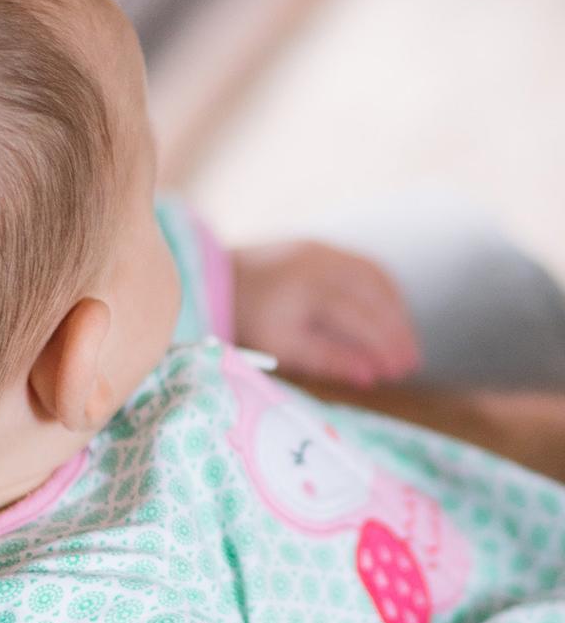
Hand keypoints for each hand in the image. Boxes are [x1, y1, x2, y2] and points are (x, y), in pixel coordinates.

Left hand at [232, 240, 420, 387]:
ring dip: (395, 311)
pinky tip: (390, 315)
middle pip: (372, 297)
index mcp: (303, 291)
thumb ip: (326, 359)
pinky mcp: (319, 245)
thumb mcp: (279, 347)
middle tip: (410, 363)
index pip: (357, 319)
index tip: (398, 372)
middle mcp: (316, 264)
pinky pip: (364, 266)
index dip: (381, 347)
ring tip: (404, 343)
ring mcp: (320, 250)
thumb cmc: (244, 320)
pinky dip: (383, 291)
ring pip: (374, 278)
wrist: (211, 279)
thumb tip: (371, 376)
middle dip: (395, 332)